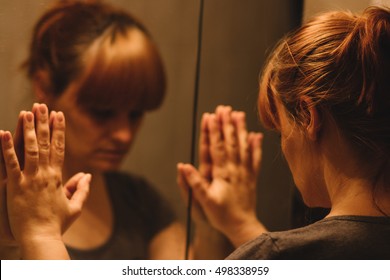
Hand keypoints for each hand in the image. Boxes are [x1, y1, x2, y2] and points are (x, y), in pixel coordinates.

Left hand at [0, 104, 89, 258]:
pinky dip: (6, 148)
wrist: (41, 238)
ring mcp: (30, 178)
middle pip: (45, 143)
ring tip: (26, 112)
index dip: (58, 131)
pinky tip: (2, 133)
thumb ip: (82, 189)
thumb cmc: (57, 224)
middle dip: (44, 123)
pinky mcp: (15, 185)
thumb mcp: (74, 207)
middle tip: (42, 105)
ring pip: (29, 149)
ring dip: (27, 129)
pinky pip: (10, 163)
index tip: (59, 116)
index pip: (59, 148)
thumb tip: (88, 175)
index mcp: (58, 177)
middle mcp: (45, 174)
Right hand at [177, 106, 264, 246]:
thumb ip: (194, 183)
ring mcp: (245, 172)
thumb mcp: (204, 201)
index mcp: (222, 174)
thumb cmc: (221, 215)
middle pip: (230, 142)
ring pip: (243, 147)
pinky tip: (256, 135)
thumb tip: (183, 166)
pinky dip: (256, 146)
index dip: (213, 131)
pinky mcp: (252, 177)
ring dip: (241, 130)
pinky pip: (255, 158)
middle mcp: (234, 169)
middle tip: (224, 108)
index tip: (211, 116)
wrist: (242, 226)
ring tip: (239, 114)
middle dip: (226, 124)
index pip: (216, 147)